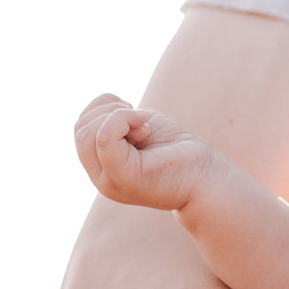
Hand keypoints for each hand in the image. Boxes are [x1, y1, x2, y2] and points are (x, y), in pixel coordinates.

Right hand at [73, 93, 225, 212]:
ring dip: (119, 116)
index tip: (135, 117)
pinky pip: (104, 138)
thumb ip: (113, 123)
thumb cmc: (178, 150)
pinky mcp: (125, 178)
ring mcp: (110, 182)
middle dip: (109, 111)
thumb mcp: (139, 129)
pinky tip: (146, 126)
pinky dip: (123, 119)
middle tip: (142, 123)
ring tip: (145, 128)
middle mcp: (101, 179)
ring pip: (88, 133)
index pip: (80, 129)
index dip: (104, 111)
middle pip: (80, 129)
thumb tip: (99, 106)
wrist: (208, 178)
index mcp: (102, 168)